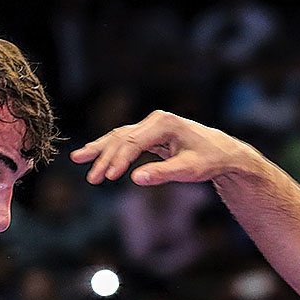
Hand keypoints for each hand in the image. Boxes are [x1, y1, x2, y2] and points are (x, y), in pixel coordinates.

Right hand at [70, 110, 258, 185]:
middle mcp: (155, 120)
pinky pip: (125, 141)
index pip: (134, 143)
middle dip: (105, 158)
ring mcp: (151, 125)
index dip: (119, 161)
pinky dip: (109, 149)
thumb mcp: (188, 170)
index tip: (108, 178)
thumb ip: (162, 174)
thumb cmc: (209, 160)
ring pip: (119, 137)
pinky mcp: (149, 134)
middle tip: (92, 179)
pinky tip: (94, 156)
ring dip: (100, 150)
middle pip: (122, 139)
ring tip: (77, 159)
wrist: (222, 152)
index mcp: (164, 124)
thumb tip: (135, 179)